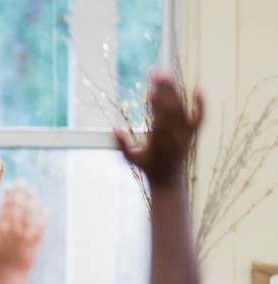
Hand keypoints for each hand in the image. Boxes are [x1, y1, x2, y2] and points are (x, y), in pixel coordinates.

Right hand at [0, 183, 46, 275]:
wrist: (7, 278)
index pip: (4, 208)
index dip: (8, 195)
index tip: (11, 185)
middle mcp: (11, 232)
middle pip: (16, 208)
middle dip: (20, 193)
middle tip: (23, 182)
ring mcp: (22, 238)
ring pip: (28, 215)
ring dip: (30, 200)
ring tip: (32, 190)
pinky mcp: (33, 245)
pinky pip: (39, 228)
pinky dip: (42, 217)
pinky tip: (45, 208)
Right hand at [115, 72, 202, 187]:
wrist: (169, 179)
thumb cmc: (147, 167)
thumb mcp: (131, 158)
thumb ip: (122, 145)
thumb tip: (114, 129)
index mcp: (160, 141)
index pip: (160, 118)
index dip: (157, 103)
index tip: (151, 89)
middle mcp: (176, 136)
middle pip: (172, 108)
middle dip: (165, 89)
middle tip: (156, 73)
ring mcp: (186, 134)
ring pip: (183, 108)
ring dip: (175, 90)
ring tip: (166, 74)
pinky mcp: (192, 133)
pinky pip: (199, 116)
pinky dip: (200, 103)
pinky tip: (197, 87)